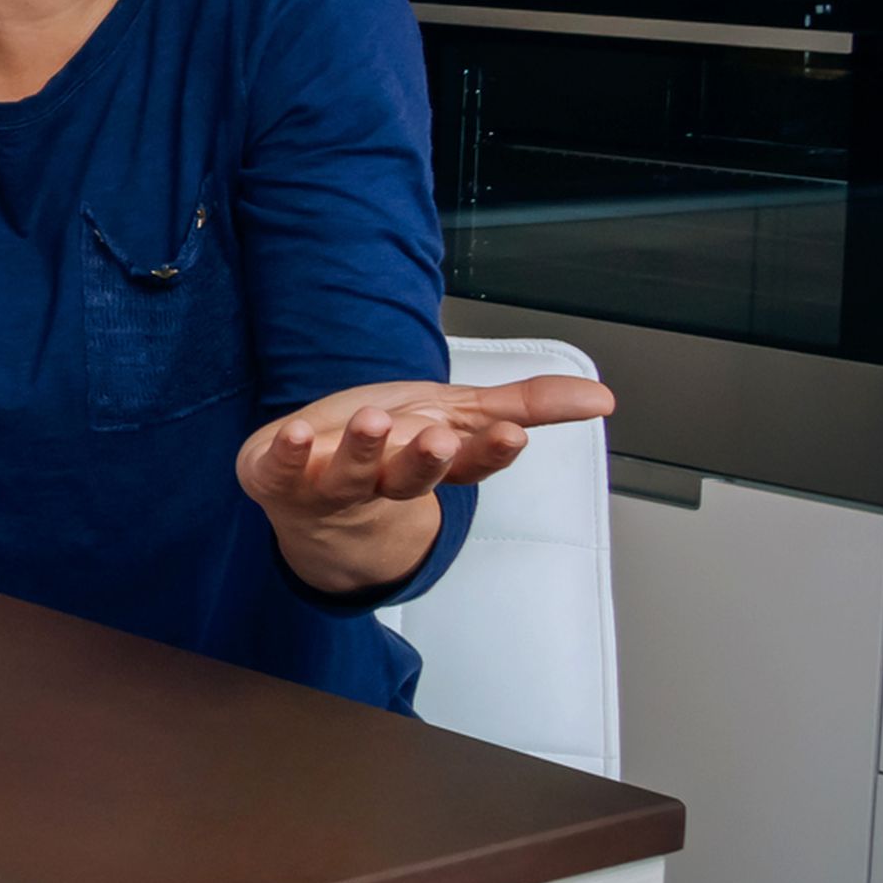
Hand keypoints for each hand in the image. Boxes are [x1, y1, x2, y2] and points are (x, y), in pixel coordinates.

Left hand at [239, 373, 616, 593]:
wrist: (305, 484)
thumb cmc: (388, 443)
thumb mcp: (458, 416)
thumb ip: (526, 406)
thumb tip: (604, 398)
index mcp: (431, 464)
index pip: (469, 464)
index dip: (489, 453)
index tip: (510, 435)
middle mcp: (383, 481)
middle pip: (410, 478)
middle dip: (426, 461)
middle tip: (440, 441)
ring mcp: (329, 483)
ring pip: (351, 476)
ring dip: (364, 451)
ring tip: (372, 423)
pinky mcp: (279, 476)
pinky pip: (282, 469)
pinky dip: (289, 453)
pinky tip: (298, 434)